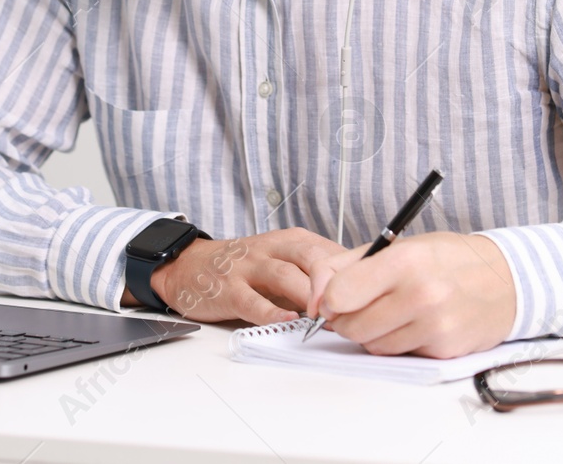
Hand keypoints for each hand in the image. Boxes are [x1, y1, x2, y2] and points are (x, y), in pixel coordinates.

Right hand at [123, 228, 345, 324]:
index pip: (330, 250)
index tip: (371, 294)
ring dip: (309, 298)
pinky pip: (253, 301)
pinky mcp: (229, 289)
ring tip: (326, 319)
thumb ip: (315, 274)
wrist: (191, 267)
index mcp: (291, 241)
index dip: (352, 273)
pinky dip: (271, 313)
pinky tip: (286, 322)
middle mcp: (271, 249)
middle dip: (335, 282)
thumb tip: (360, 295)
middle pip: (312, 257)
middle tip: (353, 307)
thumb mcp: (283, 259)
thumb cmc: (246, 268)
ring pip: (285, 277)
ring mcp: (249, 268)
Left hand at [305, 233, 515, 357]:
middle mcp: (420, 295)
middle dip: (346, 320)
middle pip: (352, 326)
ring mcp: (434, 326)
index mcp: (403, 261)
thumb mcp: (398, 245)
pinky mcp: (444, 350)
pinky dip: (398, 344)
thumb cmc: (448, 259)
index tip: (330, 299)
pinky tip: (413, 324)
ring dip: (371, 334)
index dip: (327, 300)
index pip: (339, 294)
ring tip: (389, 312)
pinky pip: (400, 356)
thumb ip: (347, 265)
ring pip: (373, 346)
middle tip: (357, 308)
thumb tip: (314, 297)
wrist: (506, 280)